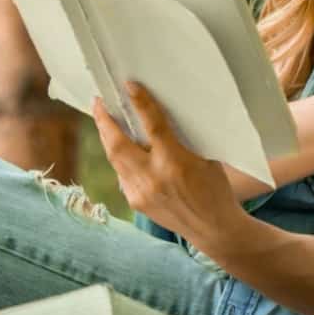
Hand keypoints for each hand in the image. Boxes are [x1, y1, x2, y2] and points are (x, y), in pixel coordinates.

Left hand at [93, 84, 243, 247]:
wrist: (214, 228)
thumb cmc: (215, 189)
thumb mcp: (205, 158)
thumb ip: (181, 139)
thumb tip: (158, 117)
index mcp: (175, 162)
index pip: (153, 125)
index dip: (140, 102)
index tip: (129, 86)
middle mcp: (153, 177)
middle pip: (118, 144)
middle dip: (104, 121)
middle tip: (99, 103)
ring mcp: (142, 192)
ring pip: (115, 160)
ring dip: (107, 138)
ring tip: (104, 122)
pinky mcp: (137, 202)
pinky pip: (122, 175)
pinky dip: (120, 160)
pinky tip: (121, 151)